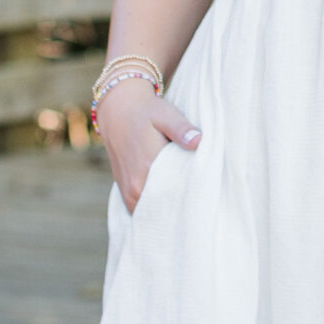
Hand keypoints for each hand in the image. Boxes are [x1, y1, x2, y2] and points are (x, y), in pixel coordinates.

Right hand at [97, 77, 199, 212]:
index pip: (175, 196)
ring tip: (185, 208)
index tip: (206, 199)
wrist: (118, 110)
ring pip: (151, 213)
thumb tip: (198, 141)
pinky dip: (153, 209)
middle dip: (180, 209)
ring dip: (166, 211)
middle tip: (199, 205)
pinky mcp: (124, 191)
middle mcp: (135, 186)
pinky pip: (140, 210)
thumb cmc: (146, 111)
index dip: (191, 199)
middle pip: (163, 209)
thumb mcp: (166, 114)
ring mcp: (127, 191)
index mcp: (147, 169)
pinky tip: (168, 204)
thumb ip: (182, 129)